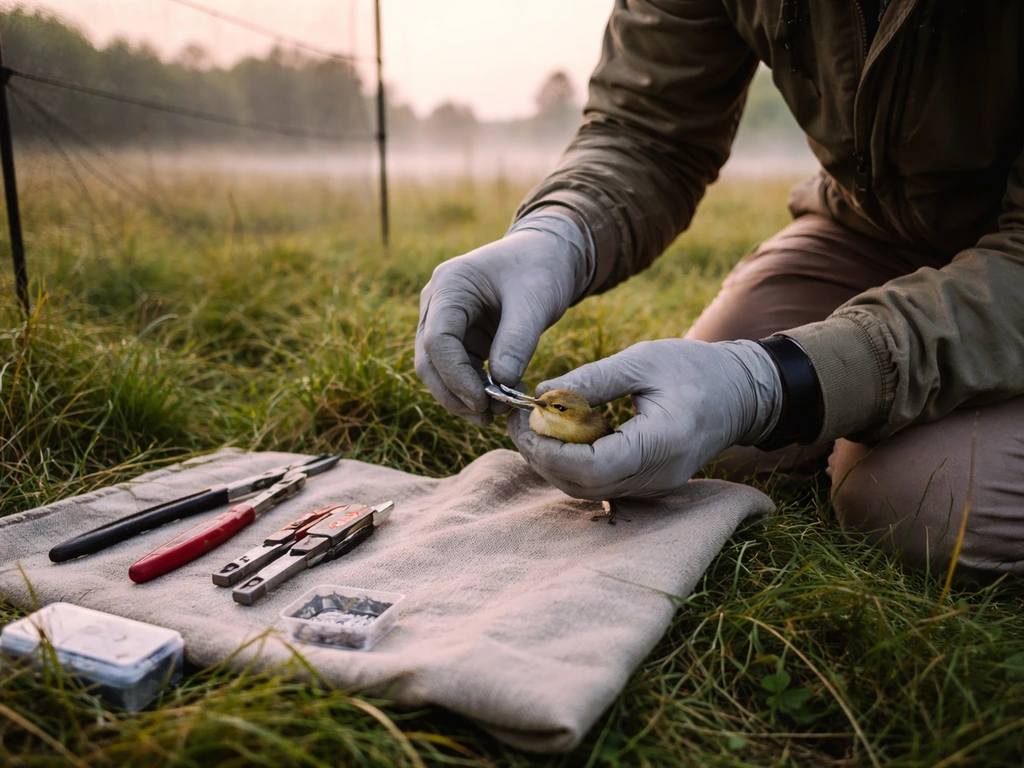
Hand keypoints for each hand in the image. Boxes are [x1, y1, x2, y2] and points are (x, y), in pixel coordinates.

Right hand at [416, 210, 590, 425]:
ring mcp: (446, 321)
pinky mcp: (462, 336)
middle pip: (429, 361)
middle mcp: (438, 303)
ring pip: (440, 371)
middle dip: (455, 394)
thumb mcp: (536, 300)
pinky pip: (460, 370)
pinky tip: (505, 396)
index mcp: (449, 285)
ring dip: (465, 396)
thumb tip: (503, 385)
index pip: (437, 340)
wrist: (549, 255)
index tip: (482, 402)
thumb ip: (518, 341)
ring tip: (502, 410)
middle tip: (488, 418)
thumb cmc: (542, 268)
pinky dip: (477, 388)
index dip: (455, 376)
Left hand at [507, 339, 781, 497]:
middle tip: (517, 420)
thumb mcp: (642, 360)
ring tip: (532, 424)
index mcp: (662, 442)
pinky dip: (572, 464)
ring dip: (552, 462)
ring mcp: (655, 486)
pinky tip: (559, 435)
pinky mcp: (649, 485)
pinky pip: (600, 484)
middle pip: (583, 485)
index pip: (592, 466)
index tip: (524, 419)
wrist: (739, 393)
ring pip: (586, 490)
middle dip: (542, 456)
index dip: (550, 449)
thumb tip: (540, 395)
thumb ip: (591, 380)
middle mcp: (658, 475)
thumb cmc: (694, 369)